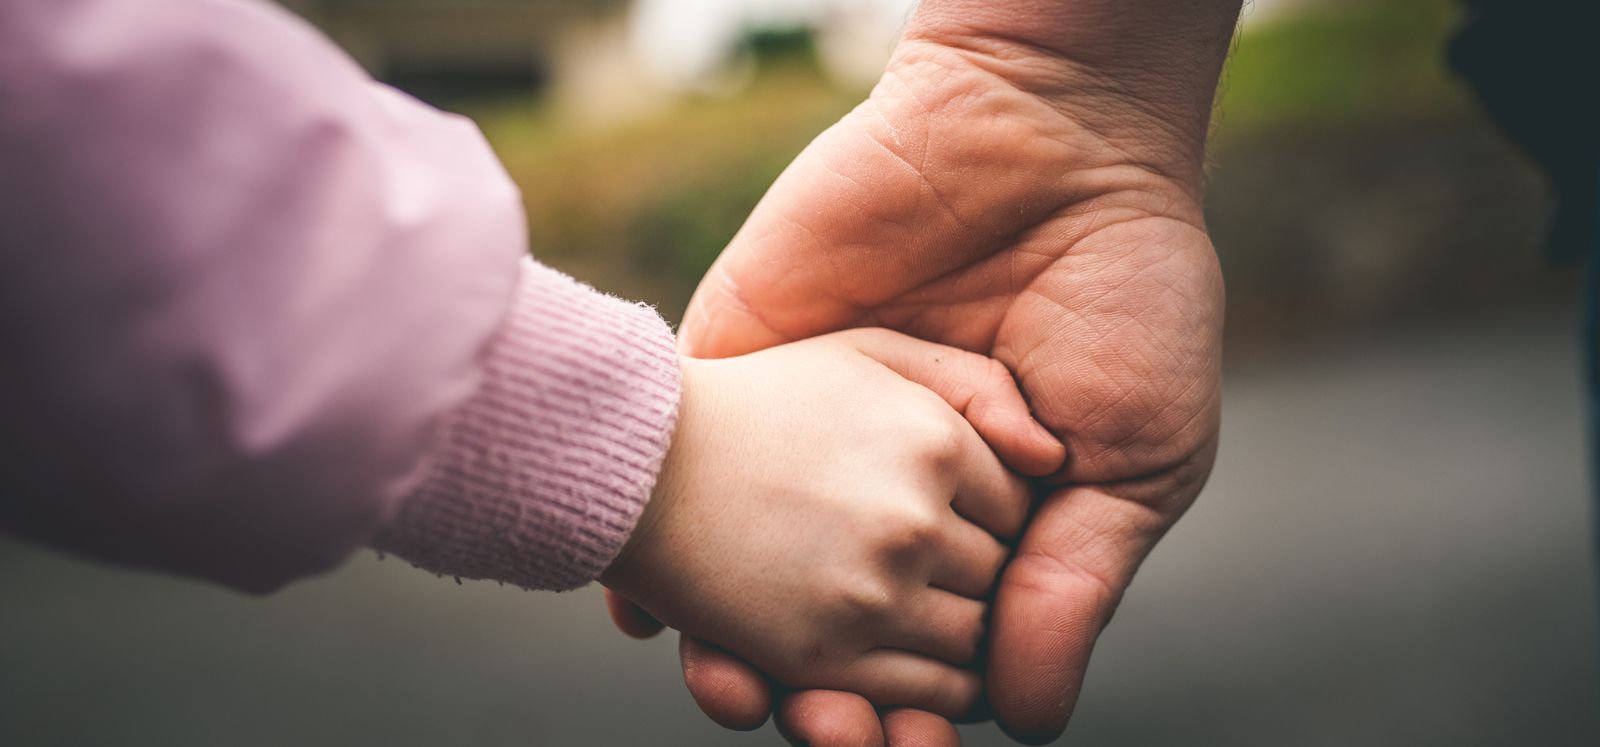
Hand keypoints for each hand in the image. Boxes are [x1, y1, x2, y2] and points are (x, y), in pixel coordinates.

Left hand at [609, 0, 1235, 741]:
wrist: (1056, 137)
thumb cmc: (1124, 296)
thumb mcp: (1135, 458)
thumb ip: (1072, 586)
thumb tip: (1022, 725)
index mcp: (977, 522)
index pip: (925, 648)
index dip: (908, 709)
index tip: (898, 744)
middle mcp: (882, 490)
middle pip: (825, 626)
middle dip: (818, 694)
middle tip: (823, 728)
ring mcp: (810, 431)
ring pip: (742, 569)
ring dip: (728, 643)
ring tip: (736, 690)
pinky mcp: (751, 363)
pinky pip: (685, 462)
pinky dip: (652, 538)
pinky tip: (647, 609)